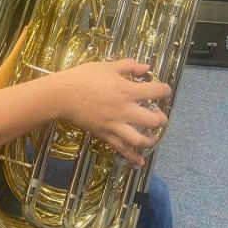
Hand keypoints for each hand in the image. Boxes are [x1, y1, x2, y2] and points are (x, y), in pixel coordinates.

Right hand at [53, 58, 170, 166]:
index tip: (165, 90)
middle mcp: (124, 110)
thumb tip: (146, 68)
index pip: (155, 91)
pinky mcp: (104, 134)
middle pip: (152, 120)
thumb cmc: (83, 77)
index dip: (165, 90)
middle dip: (161, 119)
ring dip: (150, 140)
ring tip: (153, 137)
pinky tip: (140, 161)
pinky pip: (120, 148)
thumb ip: (128, 66)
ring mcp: (115, 125)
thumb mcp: (107, 66)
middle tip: (159, 116)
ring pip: (139, 139)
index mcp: (127, 90)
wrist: (61, 95)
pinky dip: (132, 157)